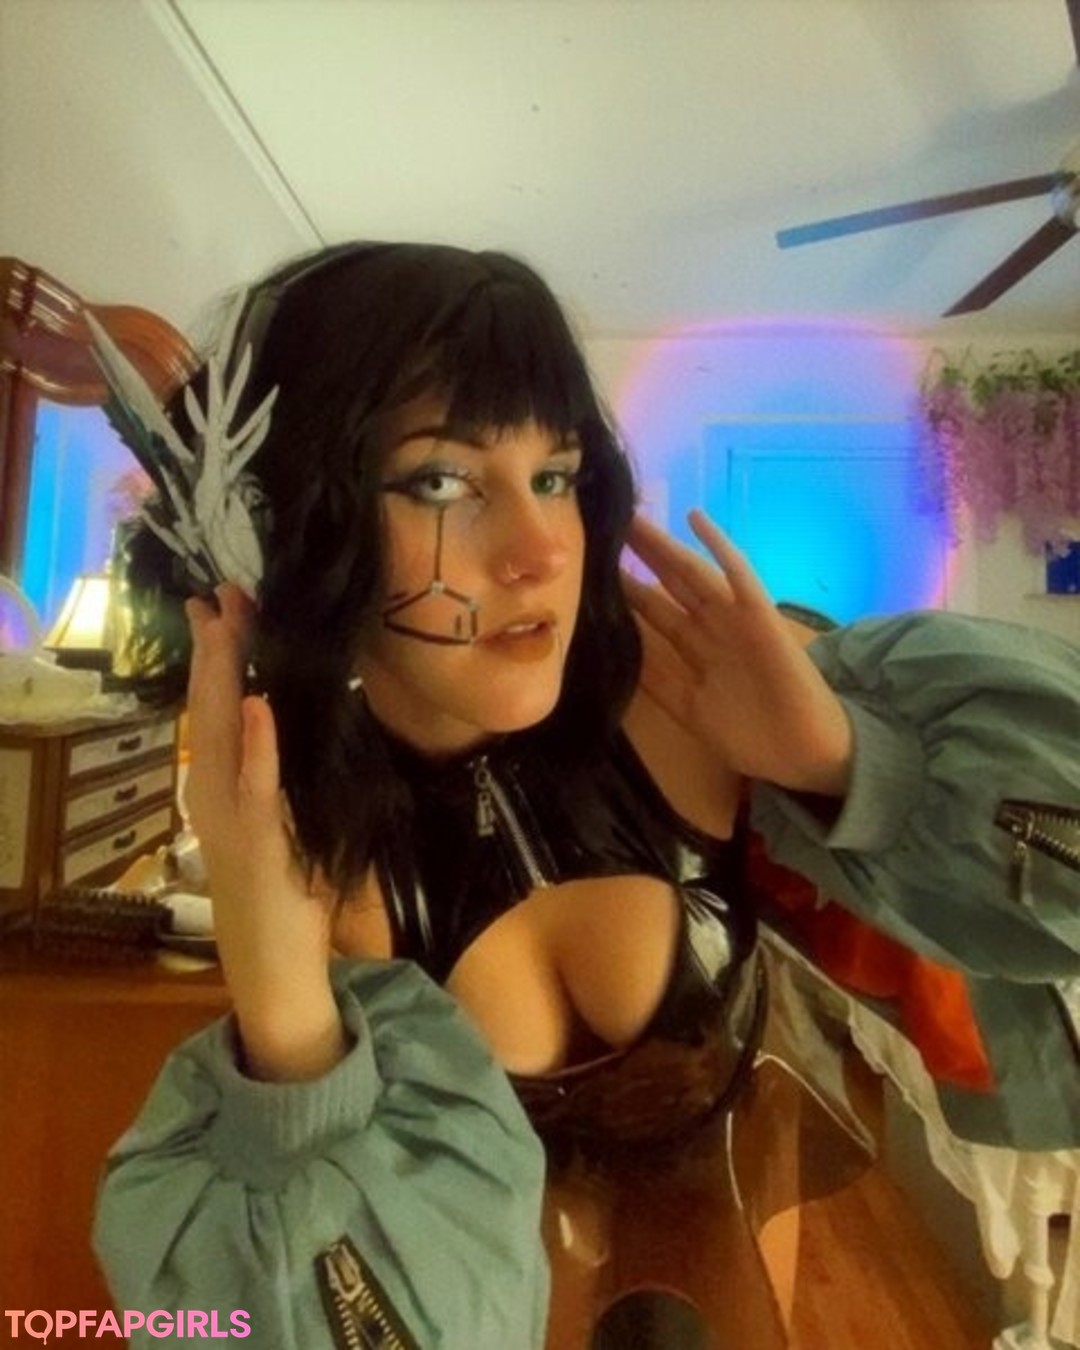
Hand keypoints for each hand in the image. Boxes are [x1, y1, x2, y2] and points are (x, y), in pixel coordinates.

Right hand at [185, 584, 345, 1079]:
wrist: (273, 965)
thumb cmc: (284, 892)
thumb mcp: (283, 820)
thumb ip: (282, 774)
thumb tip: (300, 719)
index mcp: (222, 784)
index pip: (216, 704)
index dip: (219, 653)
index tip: (224, 604)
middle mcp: (214, 792)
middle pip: (211, 705)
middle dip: (217, 646)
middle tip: (221, 591)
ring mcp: (231, 815)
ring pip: (222, 732)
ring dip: (226, 674)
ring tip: (229, 624)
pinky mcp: (258, 840)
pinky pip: (258, 784)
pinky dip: (257, 743)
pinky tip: (256, 703)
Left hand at [622, 511, 851, 795]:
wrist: (803, 753)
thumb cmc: (751, 736)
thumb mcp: (688, 709)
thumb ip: (658, 682)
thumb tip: (611, 657)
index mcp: (693, 651)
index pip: (651, 612)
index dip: (624, 589)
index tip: (590, 567)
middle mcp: (709, 628)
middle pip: (666, 584)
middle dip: (637, 557)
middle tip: (602, 525)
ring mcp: (734, 618)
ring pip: (691, 573)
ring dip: (664, 545)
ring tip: (632, 516)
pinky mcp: (759, 615)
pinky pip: (738, 574)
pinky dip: (719, 546)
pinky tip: (694, 517)